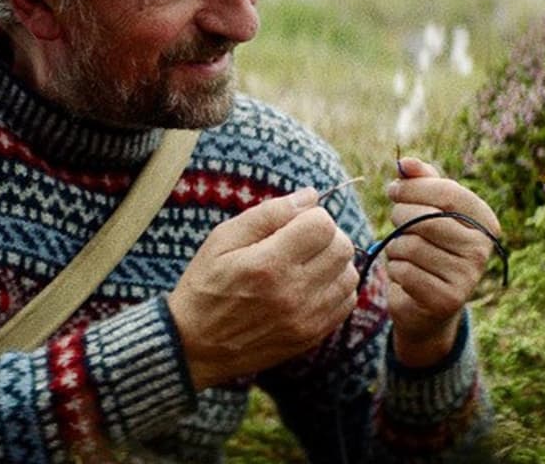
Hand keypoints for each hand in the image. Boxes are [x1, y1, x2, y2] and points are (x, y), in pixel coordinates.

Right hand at [167, 189, 358, 389]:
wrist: (194, 347)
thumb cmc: (206, 286)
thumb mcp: (223, 240)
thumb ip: (269, 213)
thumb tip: (311, 196)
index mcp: (268, 265)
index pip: (323, 225)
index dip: (312, 216)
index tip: (294, 223)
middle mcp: (292, 293)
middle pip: (342, 247)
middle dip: (327, 235)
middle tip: (303, 240)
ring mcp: (305, 318)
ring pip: (350, 274)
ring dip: (334, 262)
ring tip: (307, 263)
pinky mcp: (312, 335)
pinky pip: (347, 301)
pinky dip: (336, 287)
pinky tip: (313, 284)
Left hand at [384, 157, 501, 366]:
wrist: (429, 304)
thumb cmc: (428, 246)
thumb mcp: (428, 209)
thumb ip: (420, 181)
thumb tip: (405, 162)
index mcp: (484, 221)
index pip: (447, 192)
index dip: (413, 187)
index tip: (393, 190)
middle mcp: (482, 248)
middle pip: (426, 218)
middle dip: (400, 215)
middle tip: (395, 220)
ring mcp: (467, 276)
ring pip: (411, 245)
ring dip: (396, 246)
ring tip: (404, 251)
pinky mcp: (445, 299)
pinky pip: (404, 271)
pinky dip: (395, 269)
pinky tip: (405, 274)